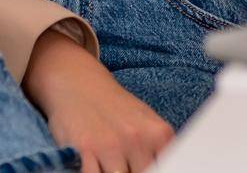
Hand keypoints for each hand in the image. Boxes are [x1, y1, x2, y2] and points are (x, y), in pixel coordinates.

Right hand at [22, 28, 174, 172]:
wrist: (79, 82)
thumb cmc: (115, 107)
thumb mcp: (146, 122)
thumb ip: (157, 149)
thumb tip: (167, 167)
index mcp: (159, 134)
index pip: (167, 167)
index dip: (156, 170)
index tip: (148, 167)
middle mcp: (138, 138)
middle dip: (133, 172)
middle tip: (126, 164)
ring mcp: (112, 144)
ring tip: (109, 164)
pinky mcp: (86, 148)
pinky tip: (94, 165)